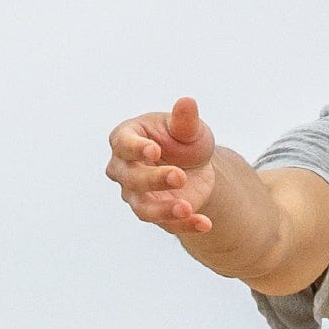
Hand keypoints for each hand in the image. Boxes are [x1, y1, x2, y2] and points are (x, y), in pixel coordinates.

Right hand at [107, 95, 222, 234]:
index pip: (123, 144)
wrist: (196, 166)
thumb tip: (186, 103)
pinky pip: (167, 224)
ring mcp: (136, 196)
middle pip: (131, 179)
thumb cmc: (182, 140)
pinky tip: (205, 223)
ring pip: (143, 208)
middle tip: (179, 176)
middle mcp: (124, 170)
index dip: (136, 148)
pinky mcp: (154, 215)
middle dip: (154, 179)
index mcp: (127, 139)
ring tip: (186, 208)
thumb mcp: (188, 128)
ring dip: (164, 210)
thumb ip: (185, 119)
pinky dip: (186, 225)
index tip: (154, 150)